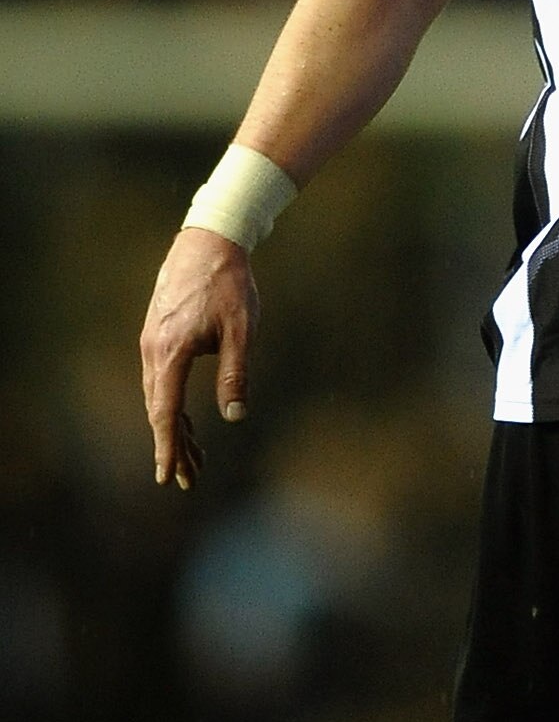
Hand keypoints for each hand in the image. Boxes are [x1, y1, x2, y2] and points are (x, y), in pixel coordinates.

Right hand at [140, 228, 258, 490]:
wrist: (209, 241)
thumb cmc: (229, 284)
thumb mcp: (241, 330)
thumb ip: (235, 373)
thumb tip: (235, 415)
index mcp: (171, 353)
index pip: (165, 412)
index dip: (167, 447)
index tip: (168, 476)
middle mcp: (153, 351)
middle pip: (159, 411)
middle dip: (173, 447)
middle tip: (188, 480)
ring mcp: (153, 343)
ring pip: (159, 398)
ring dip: (174, 429)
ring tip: (194, 459)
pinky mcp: (159, 336)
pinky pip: (161, 381)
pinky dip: (172, 406)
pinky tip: (186, 421)